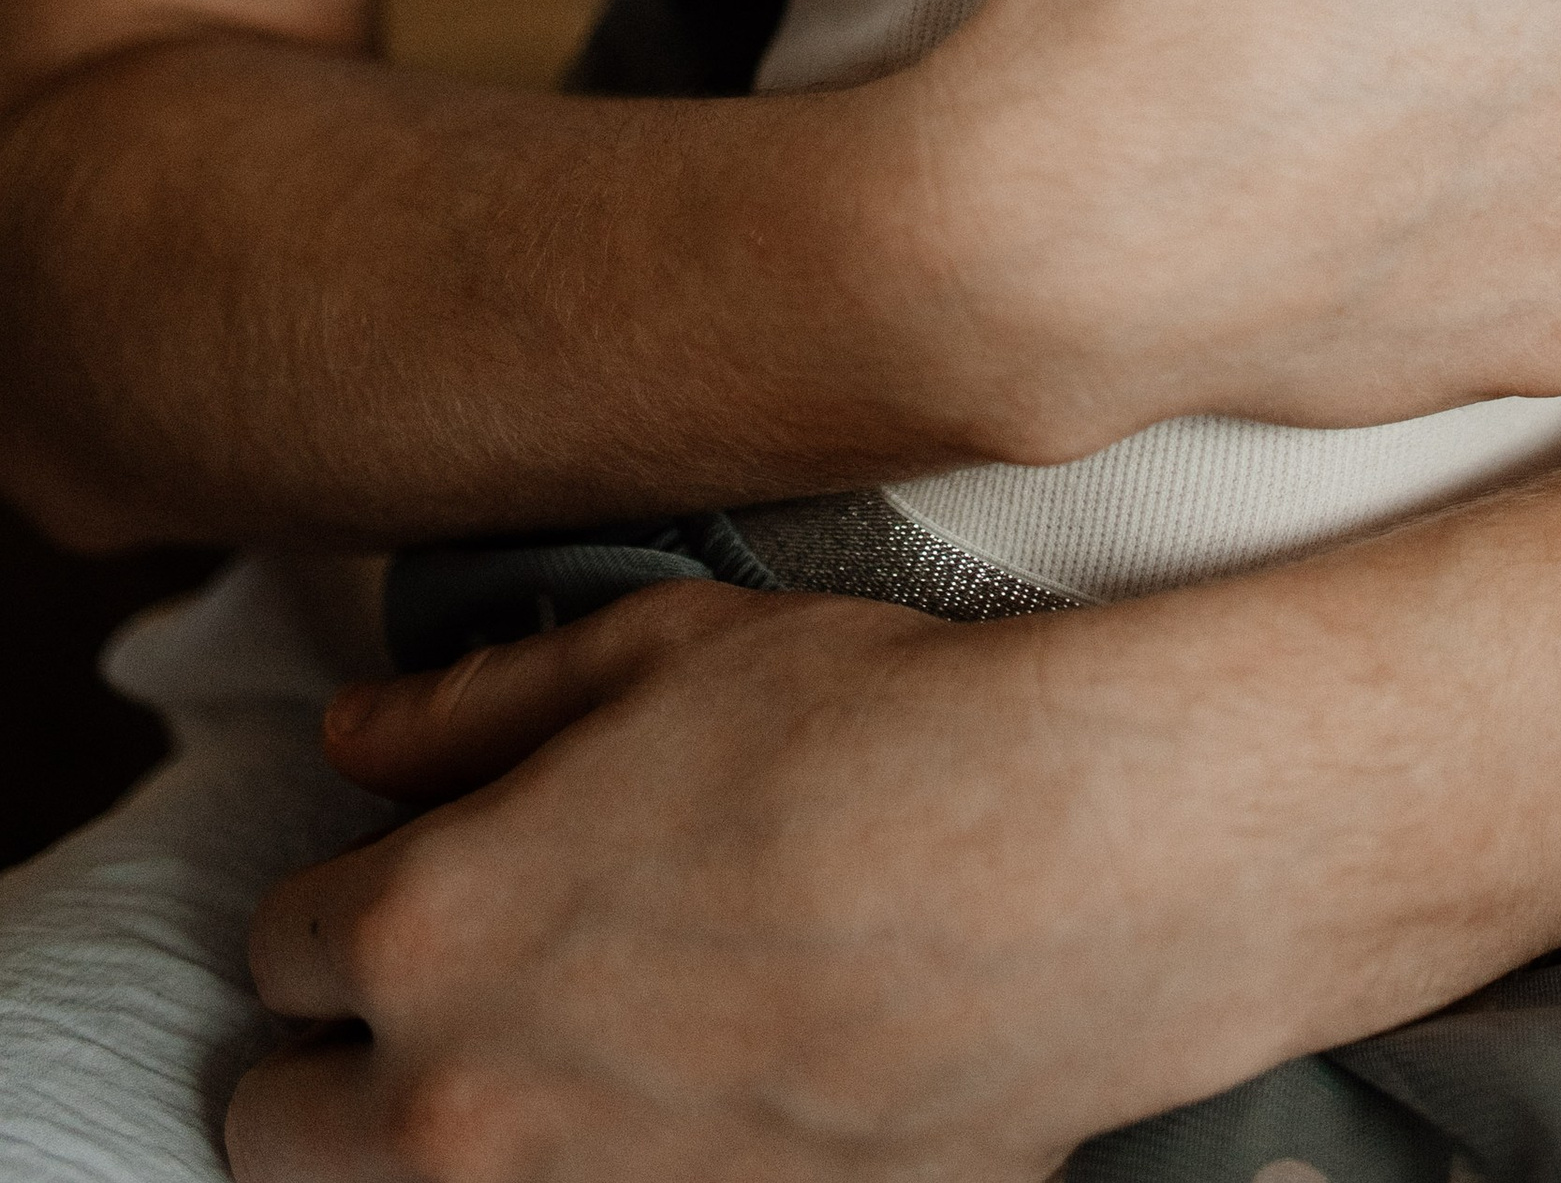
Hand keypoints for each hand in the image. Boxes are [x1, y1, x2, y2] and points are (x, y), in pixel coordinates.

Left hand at [228, 582, 1435, 1182]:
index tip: (411, 867)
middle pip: (279, 1124)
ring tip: (583, 1037)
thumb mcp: (655, 650)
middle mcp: (465, 1107)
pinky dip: (606, 1163)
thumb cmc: (866, 733)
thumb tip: (362, 732)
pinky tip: (694, 1084)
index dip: (345, 890)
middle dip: (344, 1046)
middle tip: (450, 979)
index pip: (277, 944)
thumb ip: (471, 700)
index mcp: (426, 931)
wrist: (1061, 874)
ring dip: (464, 1121)